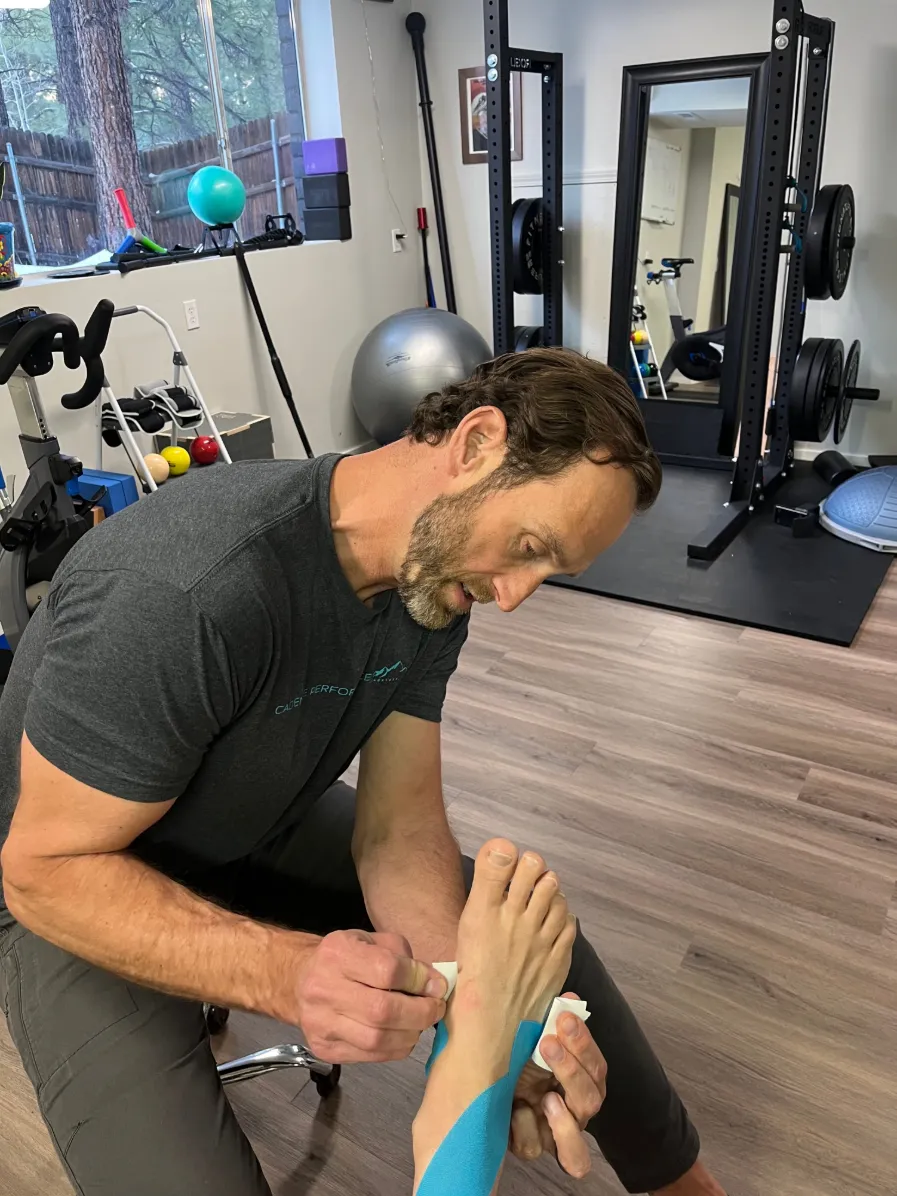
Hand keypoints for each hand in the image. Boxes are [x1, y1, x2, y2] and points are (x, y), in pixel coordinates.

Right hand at [295, 930, 446, 1063]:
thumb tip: (435, 984)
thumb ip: (405, 959)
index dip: (418, 980)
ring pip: (376, 1039)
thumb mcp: (373, 941)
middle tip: (435, 1008)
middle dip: (419, 1013)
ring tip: (420, 1022)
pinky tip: (402, 1034)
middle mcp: (323, 988)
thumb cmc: (344, 958)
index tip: (436, 985)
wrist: (301, 981)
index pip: (386, 970)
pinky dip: (395, 1048)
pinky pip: (370, 1056)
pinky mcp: (324, 1049)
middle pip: (382, 1011)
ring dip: (409, 1033)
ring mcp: (321, 1023)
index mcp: (337, 953)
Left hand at [510, 994, 606, 1179]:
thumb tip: (569, 998)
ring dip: (564, 1119)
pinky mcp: (530, 1146)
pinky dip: (527, 1129)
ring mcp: (554, 1134)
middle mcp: (574, 1110)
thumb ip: (551, 1022)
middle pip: (592, 1098)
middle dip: (572, 1068)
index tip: (566, 1017)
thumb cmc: (516, 1054)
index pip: (596, 1067)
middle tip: (548, 1041)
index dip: (585, 1044)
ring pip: (576, 1138)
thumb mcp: (531, 1038)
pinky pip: (535, 1147)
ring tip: (547, 1096)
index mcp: (581, 1081)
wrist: (483, 1078)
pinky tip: (518, 1110)